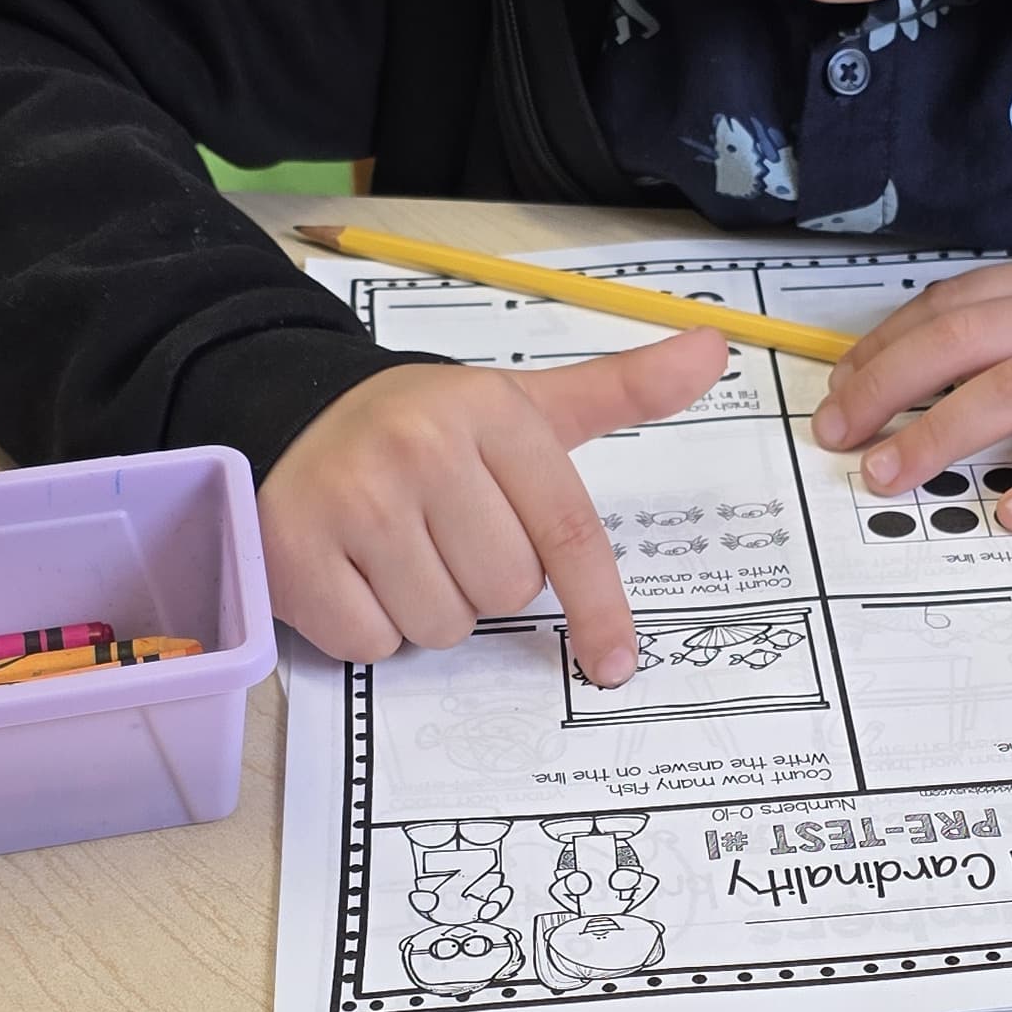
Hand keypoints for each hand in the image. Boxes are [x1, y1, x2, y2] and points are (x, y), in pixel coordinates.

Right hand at [259, 331, 725, 666]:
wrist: (297, 417)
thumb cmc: (426, 428)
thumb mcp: (522, 406)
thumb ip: (620, 390)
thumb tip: (717, 349)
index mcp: (487, 413)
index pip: (565, 530)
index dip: (599, 606)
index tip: (615, 663)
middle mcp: (420, 448)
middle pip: (504, 591)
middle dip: (481, 581)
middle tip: (443, 534)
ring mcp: (352, 500)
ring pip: (441, 625)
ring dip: (424, 608)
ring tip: (394, 550)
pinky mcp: (294, 552)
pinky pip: (372, 643)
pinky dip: (366, 627)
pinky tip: (350, 571)